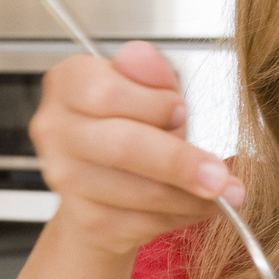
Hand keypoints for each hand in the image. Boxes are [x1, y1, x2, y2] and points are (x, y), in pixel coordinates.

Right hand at [30, 42, 243, 255]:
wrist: (103, 188)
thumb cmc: (130, 128)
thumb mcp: (148, 91)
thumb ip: (152, 75)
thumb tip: (144, 56)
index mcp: (68, 83)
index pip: (105, 93)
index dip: (153, 105)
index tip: (183, 111)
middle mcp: (56, 131)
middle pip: (122, 146)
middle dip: (180, 162)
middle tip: (219, 175)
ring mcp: (67, 179)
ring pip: (140, 191)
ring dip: (191, 195)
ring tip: (222, 190)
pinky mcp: (88, 221)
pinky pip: (145, 222)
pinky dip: (183, 215)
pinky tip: (198, 204)